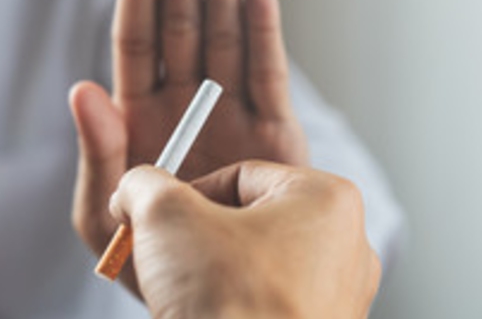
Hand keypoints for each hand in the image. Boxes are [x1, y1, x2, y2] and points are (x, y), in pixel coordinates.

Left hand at [69, 0, 308, 292]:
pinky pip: (265, 71)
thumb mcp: (100, 212)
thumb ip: (94, 151)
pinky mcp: (270, 134)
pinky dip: (263, 26)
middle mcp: (185, 102)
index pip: (138, 34)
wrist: (208, 296)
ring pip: (226, 30)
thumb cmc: (143, 260)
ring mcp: (228, 113)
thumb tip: (83, 88)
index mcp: (139, 113)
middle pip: (184, 17)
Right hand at [110, 162, 380, 318]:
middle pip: (249, 222)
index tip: (154, 219)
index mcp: (326, 200)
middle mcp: (347, 248)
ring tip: (185, 295)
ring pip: (257, 267)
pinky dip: (233, 309)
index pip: (238, 175)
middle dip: (198, 238)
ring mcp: (340, 300)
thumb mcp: (164, 217)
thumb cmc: (229, 301)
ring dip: (213, 275)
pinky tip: (208, 318)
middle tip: (164, 257)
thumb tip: (134, 188)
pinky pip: (267, 308)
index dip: (184, 195)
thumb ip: (144, 185)